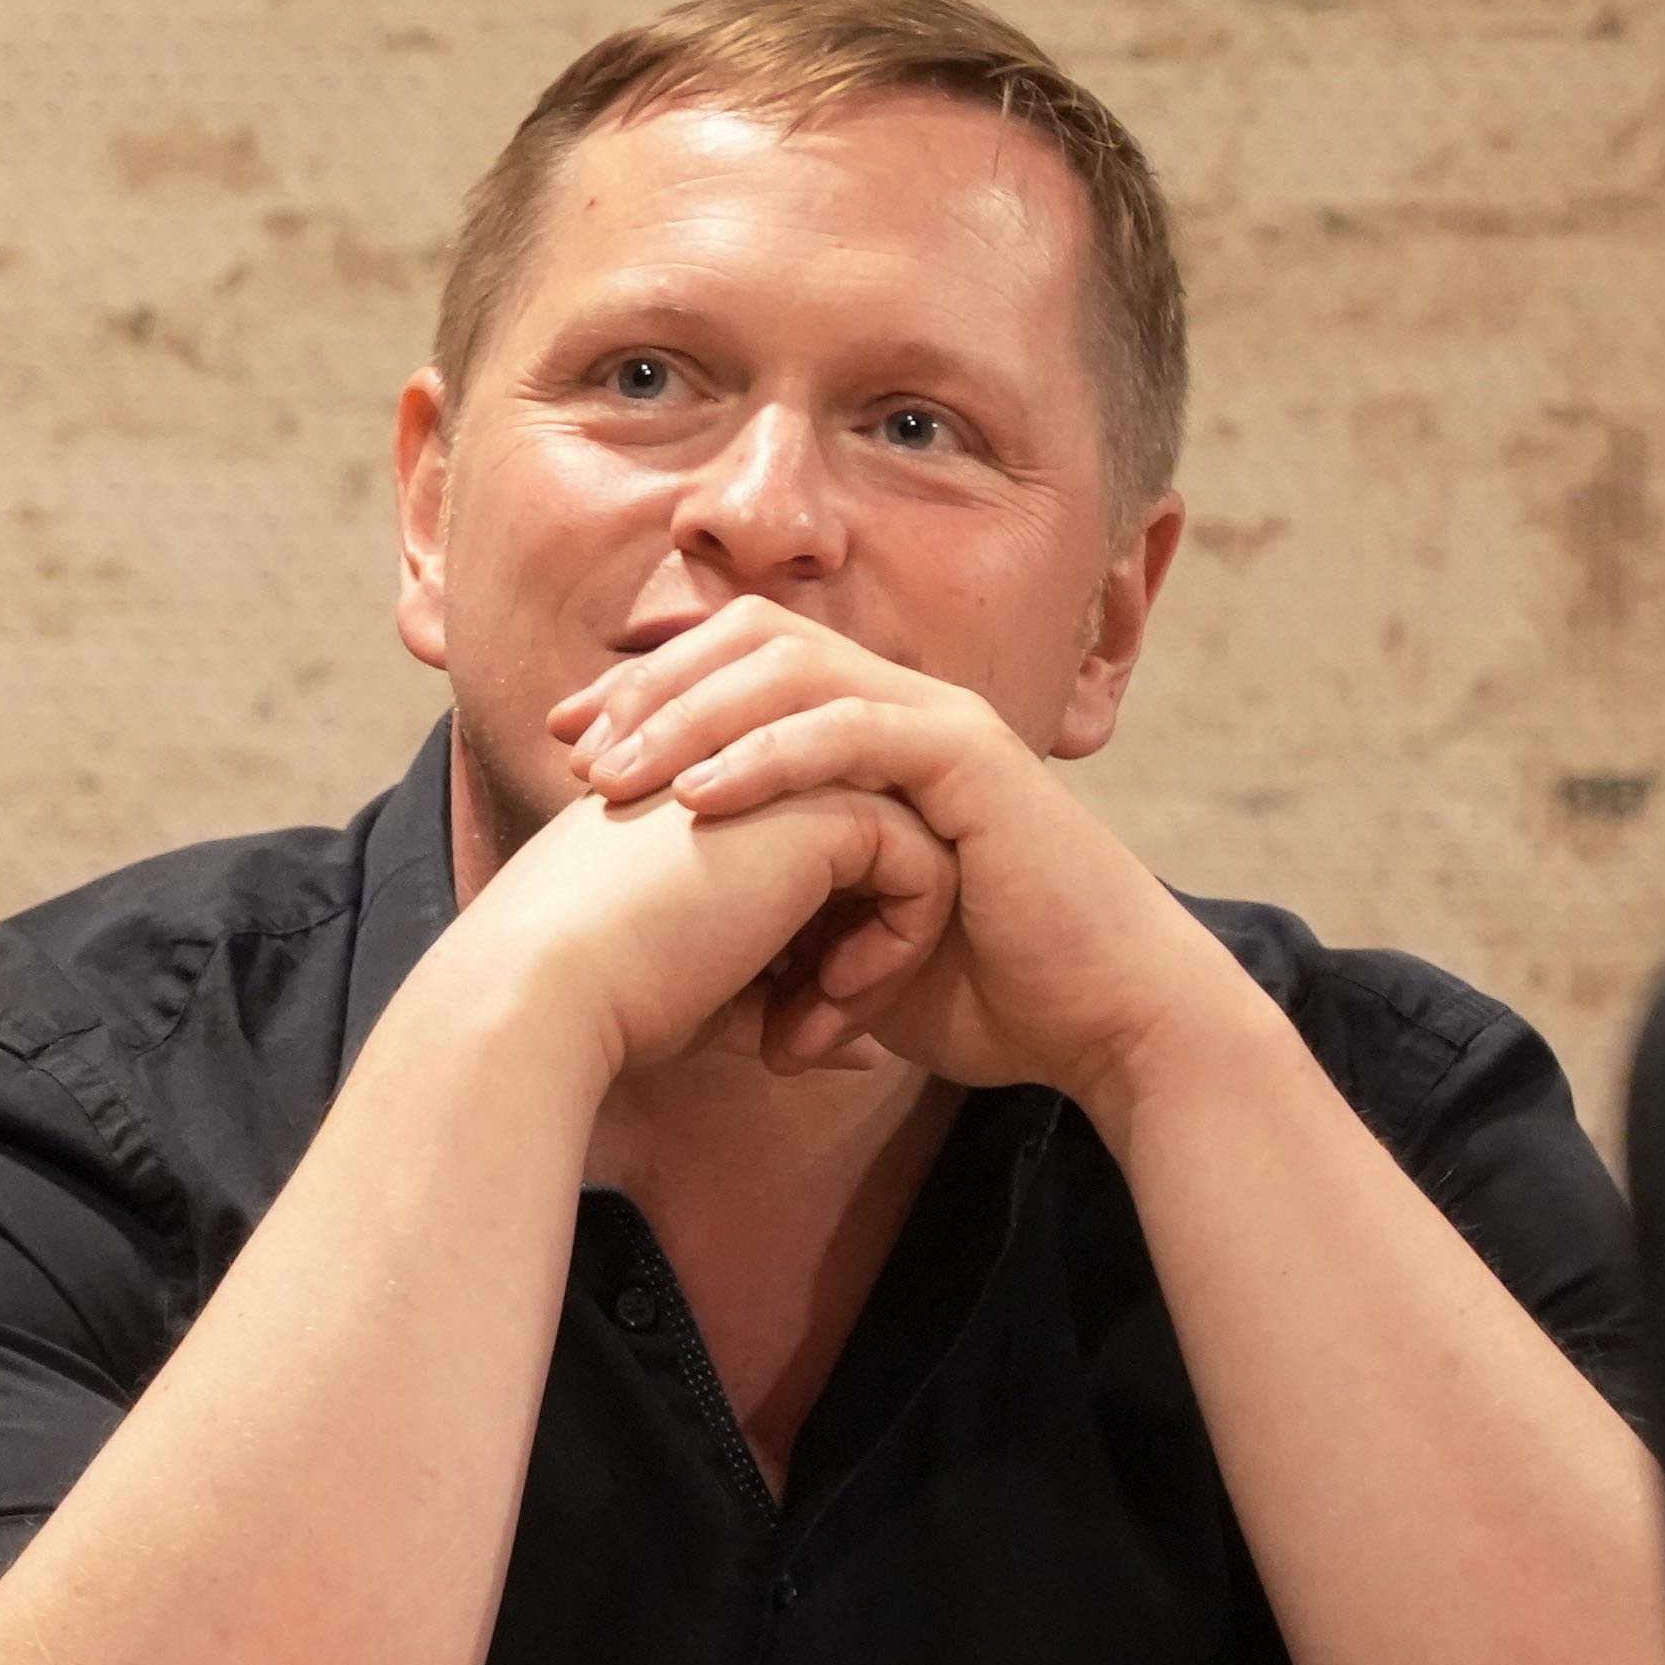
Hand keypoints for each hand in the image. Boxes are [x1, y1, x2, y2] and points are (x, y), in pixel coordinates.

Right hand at [448, 760, 961, 1085]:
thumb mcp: (710, 997)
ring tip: (821, 1027)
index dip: (815, 956)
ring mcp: (790, 769)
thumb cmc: (604, 1002)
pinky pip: (923, 864)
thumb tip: (866, 1056)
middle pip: (866, 860)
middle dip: (859, 954)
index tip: (772, 1035)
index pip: (817, 868)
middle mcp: (753, 768)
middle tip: (809, 1037)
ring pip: (904, 858)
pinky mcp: (826, 800)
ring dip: (885, 956)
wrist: (548, 987)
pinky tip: (833, 999)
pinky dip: (899, 945)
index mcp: (715, 798)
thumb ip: (787, 1001)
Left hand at [546, 604, 1241, 1109]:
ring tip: (616, 774)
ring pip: (793, 674)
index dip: (648, 694)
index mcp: (870, 733)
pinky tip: (700, 795)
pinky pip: (852, 733)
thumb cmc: (981, 992)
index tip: (566, 745)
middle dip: (652, 691)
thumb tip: (675, 944)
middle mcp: (904, 708)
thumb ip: (769, 916)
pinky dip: (769, 758)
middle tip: (575, 751)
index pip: (739, 668)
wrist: (1098, 1022)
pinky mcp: (973, 762)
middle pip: (752, 643)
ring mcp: (942, 724)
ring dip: (691, 718)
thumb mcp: (837, 947)